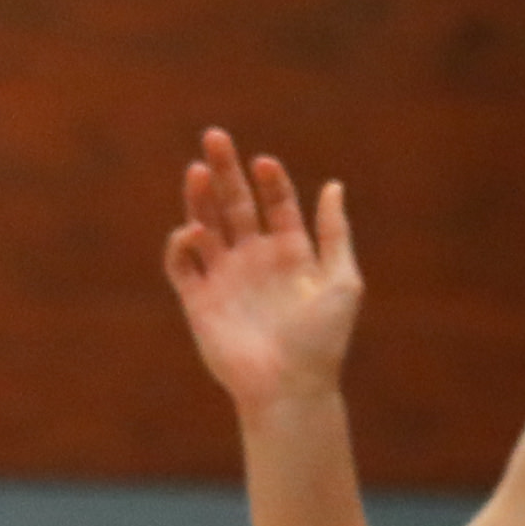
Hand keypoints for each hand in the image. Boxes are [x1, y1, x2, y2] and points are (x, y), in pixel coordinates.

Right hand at [162, 128, 363, 415]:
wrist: (291, 388)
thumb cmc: (323, 340)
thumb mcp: (343, 282)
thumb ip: (335, 234)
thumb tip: (334, 186)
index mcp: (291, 254)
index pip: (276, 205)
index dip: (270, 181)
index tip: (264, 162)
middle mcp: (256, 260)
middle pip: (236, 204)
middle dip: (225, 171)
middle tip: (215, 136)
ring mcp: (225, 277)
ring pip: (205, 225)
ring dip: (199, 197)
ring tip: (198, 170)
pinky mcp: (198, 299)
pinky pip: (182, 264)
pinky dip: (182, 243)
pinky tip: (194, 231)